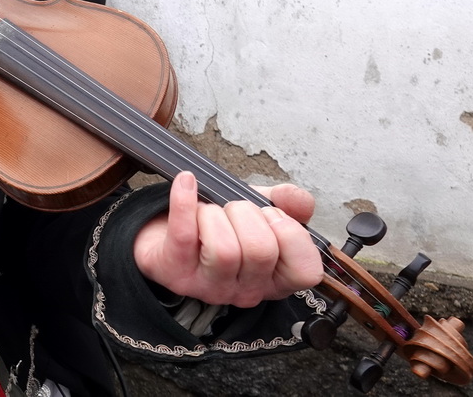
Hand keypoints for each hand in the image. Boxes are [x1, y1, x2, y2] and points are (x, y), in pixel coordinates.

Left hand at [133, 172, 323, 307]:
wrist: (166, 234)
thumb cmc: (219, 227)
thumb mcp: (259, 212)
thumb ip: (287, 204)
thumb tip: (300, 202)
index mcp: (275, 280)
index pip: (305, 272)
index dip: (291, 234)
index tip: (272, 215)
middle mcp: (246, 290)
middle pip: (260, 251)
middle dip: (248, 214)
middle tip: (234, 209)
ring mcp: (209, 286)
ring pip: (224, 250)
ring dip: (216, 214)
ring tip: (209, 210)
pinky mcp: (174, 272)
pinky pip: (184, 234)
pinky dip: (184, 200)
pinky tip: (186, 182)